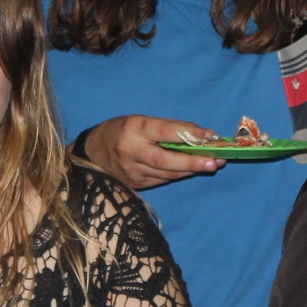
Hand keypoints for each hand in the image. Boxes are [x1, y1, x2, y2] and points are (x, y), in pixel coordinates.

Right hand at [82, 115, 222, 189]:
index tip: (210, 136)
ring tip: (211, 164)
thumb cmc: (120, 131)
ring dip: (190, 169)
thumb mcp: (140, 121)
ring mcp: (132, 171)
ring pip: (167, 173)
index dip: (188, 134)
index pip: (164, 131)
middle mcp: (131, 152)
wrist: (91, 155)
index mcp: (132, 129)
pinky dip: (178, 174)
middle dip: (192, 162)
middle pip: (165, 160)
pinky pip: (162, 179)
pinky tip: (190, 169)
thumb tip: (200, 135)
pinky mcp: (135, 184)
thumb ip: (168, 127)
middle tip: (215, 162)